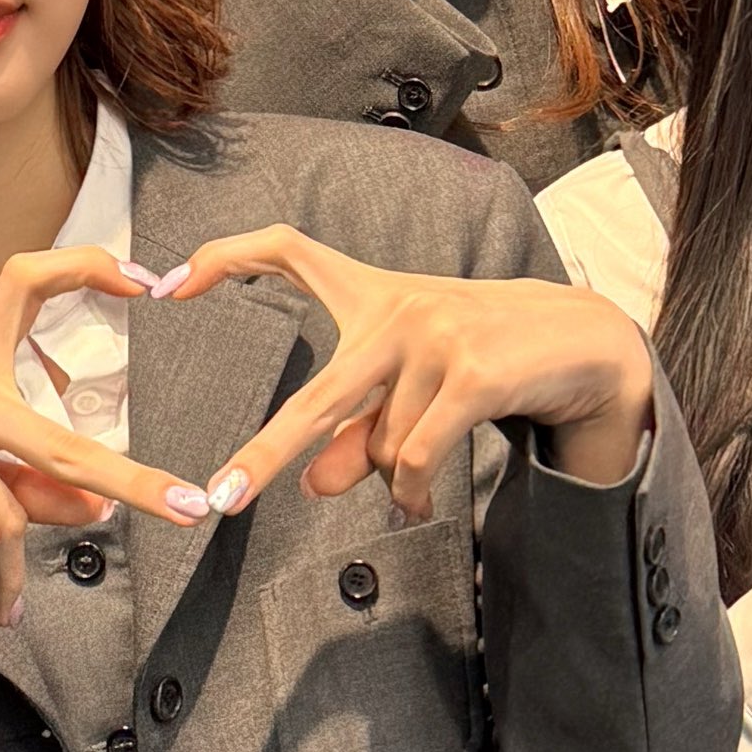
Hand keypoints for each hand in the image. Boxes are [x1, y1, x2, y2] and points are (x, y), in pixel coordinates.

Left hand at [163, 223, 657, 508]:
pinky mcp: (471, 370)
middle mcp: (396, 308)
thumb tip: (313, 484)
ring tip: (417, 484)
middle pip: (317, 395)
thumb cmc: (481, 362)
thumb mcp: (411, 394)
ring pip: (386, 448)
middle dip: (267, 453)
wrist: (581, 343)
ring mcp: (435, 336)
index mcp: (371, 296)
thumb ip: (357, 435)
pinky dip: (416, 490)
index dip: (227, 256)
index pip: (287, 250)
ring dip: (397, 481)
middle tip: (223, 499)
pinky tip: (421, 502)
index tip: (169, 282)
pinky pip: (420, 455)